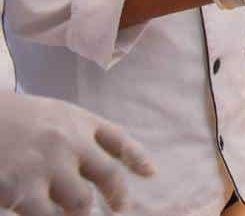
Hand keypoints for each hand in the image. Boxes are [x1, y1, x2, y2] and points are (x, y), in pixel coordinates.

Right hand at [0, 91, 153, 214]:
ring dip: (81, 214)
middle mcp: (67, 141)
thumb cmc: (16, 120)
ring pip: (80, 203)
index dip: (137, 159)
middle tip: (117, 209)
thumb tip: (137, 167)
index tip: (150, 174)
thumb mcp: (57, 115)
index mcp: (77, 121)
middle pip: (107, 176)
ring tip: (75, 213)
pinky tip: (45, 214)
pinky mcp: (18, 188)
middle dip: (117, 197)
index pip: (118, 140)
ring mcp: (44, 165)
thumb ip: (90, 135)